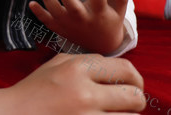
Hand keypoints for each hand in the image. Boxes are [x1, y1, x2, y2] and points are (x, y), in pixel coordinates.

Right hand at [0, 53, 145, 114]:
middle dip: (136, 101)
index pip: (125, 69)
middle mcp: (85, 93)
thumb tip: (115, 68)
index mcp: (78, 68)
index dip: (136, 79)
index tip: (134, 86)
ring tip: (116, 114)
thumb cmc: (34, 91)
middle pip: (134, 96)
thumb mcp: (57, 64)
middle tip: (129, 104)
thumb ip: (87, 61)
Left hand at [29, 0, 132, 54]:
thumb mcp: (119, 10)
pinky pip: (47, 22)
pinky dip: (39, 13)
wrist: (101, 46)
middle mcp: (83, 20)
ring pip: (56, 12)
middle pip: (72, 6)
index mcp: (99, 13)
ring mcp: (70, 26)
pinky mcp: (61, 29)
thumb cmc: (110, 21)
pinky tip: (31, 2)